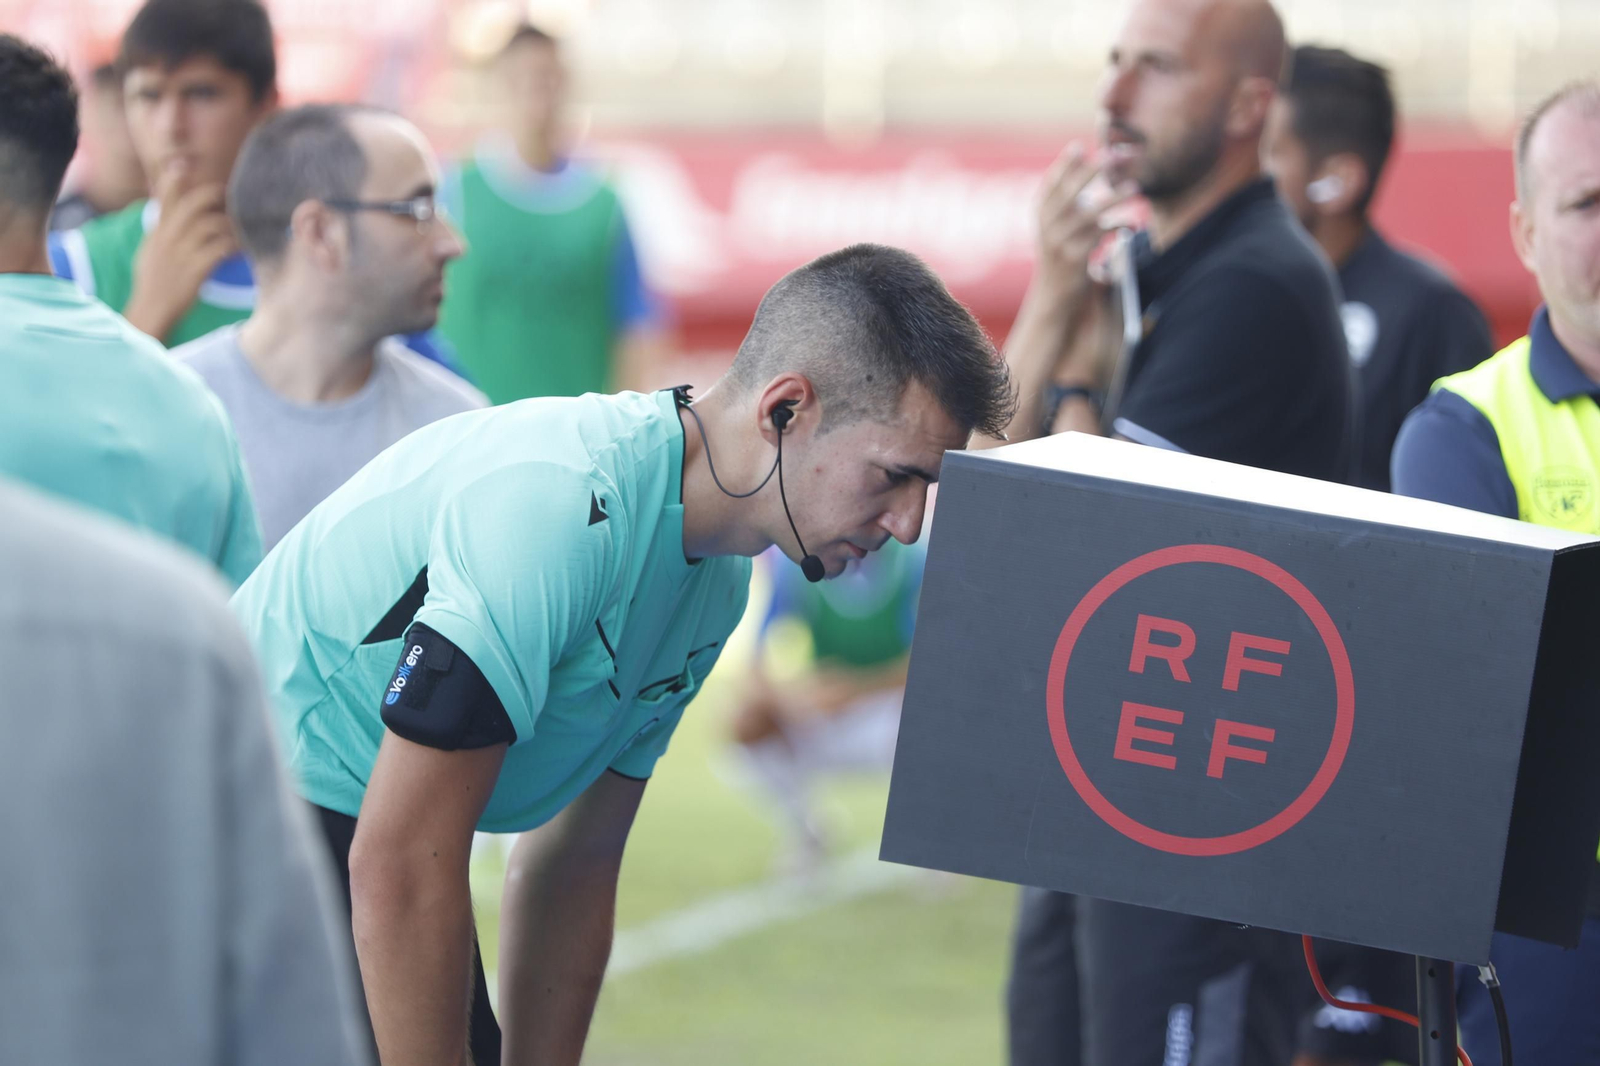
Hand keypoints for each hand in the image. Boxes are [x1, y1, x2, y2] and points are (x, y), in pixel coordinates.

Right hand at [124, 164, 237, 340]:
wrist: (151, 309)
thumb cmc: (154, 280)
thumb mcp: (151, 248)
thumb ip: (161, 228)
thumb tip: (167, 210)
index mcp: (158, 230)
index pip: (164, 197)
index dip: (174, 178)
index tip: (184, 163)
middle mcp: (168, 237)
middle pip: (193, 205)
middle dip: (213, 195)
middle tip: (230, 195)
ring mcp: (181, 253)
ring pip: (210, 225)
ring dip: (229, 224)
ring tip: (241, 228)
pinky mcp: (195, 270)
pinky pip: (219, 249)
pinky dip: (233, 246)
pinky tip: (242, 249)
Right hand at [1030, 142, 1137, 312]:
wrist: (1053, 296)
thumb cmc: (1061, 255)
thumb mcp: (1057, 226)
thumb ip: (1068, 200)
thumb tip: (1083, 162)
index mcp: (1041, 216)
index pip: (1051, 184)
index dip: (1064, 165)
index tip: (1078, 146)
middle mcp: (1047, 228)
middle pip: (1070, 193)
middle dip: (1091, 172)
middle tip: (1112, 155)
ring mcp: (1060, 243)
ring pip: (1090, 215)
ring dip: (1115, 199)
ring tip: (1135, 187)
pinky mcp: (1075, 259)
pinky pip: (1101, 238)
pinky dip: (1118, 229)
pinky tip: (1131, 227)